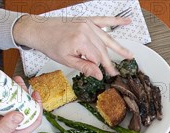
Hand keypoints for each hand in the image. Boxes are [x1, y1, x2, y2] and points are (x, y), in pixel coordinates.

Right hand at [0, 77, 41, 132]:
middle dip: (19, 94)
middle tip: (15, 82)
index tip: (35, 93)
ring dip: (0, 98)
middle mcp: (13, 129)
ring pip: (7, 107)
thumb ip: (6, 125)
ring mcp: (3, 126)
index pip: (34, 119)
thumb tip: (20, 114)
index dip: (36, 105)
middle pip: (21, 109)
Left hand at [13, 15, 133, 79]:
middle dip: (108, 62)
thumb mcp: (66, 60)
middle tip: (114, 72)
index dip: (98, 67)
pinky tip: (127, 21)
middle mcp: (86, 30)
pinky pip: (104, 20)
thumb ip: (85, 67)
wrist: (39, 30)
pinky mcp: (87, 20)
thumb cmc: (50, 44)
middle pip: (103, 50)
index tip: (101, 74)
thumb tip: (99, 75)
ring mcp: (87, 24)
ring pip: (107, 39)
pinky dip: (116, 20)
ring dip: (119, 47)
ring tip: (129, 55)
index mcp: (80, 41)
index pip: (97, 58)